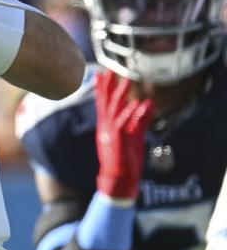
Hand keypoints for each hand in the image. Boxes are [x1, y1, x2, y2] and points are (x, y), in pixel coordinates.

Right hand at [94, 71, 153, 200]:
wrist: (119, 180)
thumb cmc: (127, 159)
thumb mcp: (136, 135)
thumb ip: (141, 119)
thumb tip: (148, 102)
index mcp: (107, 125)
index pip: (103, 103)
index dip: (102, 88)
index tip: (101, 74)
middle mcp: (106, 126)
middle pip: (105, 102)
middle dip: (107, 86)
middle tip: (109, 70)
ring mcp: (110, 133)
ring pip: (114, 110)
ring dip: (120, 95)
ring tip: (126, 81)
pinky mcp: (117, 141)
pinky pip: (122, 124)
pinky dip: (129, 114)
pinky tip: (135, 104)